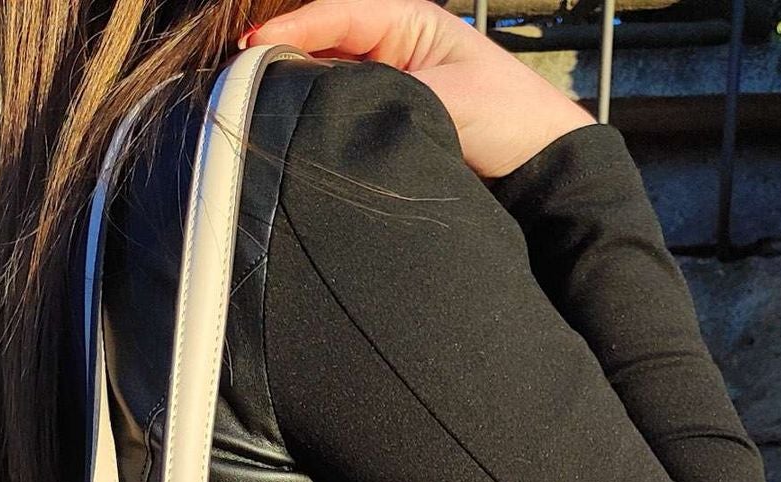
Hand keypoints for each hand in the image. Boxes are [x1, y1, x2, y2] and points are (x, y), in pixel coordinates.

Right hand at [238, 0, 595, 180]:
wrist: (541, 167)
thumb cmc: (508, 118)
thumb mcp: (445, 100)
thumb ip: (384, 96)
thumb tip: (325, 103)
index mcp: (408, 20)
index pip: (336, 14)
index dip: (291, 29)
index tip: (252, 49)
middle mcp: (392, 46)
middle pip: (322, 43)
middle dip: (283, 59)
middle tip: (239, 81)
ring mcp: (388, 83)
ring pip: (327, 79)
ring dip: (297, 90)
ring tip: (256, 105)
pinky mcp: (390, 119)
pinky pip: (344, 111)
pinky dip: (318, 118)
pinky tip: (294, 131)